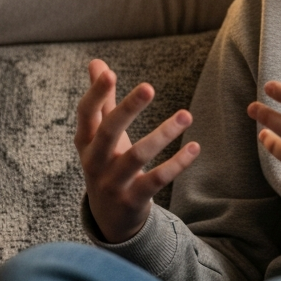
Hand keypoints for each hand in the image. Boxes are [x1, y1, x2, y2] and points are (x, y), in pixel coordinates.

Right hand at [75, 59, 200, 243]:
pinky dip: (177, 163)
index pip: (86, 113)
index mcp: (86, 141)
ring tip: (185, 114)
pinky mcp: (133, 200)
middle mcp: (94, 162)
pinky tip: (194, 147)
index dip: (96, 93)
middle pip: (109, 131)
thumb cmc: (107, 164)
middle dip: (128, 108)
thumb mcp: (100, 136)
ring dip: (163, 134)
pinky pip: (157, 180)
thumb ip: (101, 100)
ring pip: (137, 156)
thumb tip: (96, 61)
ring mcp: (112, 183)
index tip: (110, 72)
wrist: (109, 218)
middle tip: (149, 87)